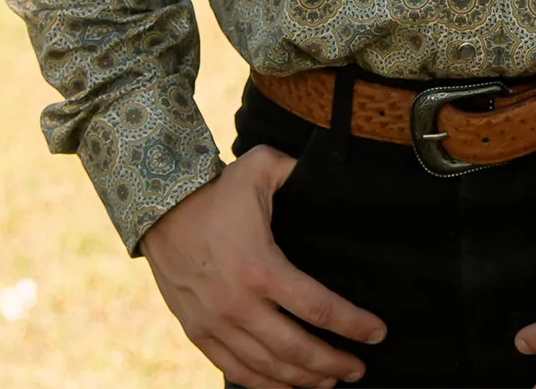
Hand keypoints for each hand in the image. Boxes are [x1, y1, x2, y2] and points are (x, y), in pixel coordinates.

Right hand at [139, 146, 385, 388]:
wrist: (157, 209)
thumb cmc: (216, 189)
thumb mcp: (261, 168)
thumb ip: (298, 170)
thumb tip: (329, 171)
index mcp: (261, 268)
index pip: (317, 308)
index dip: (352, 324)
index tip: (377, 333)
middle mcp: (238, 304)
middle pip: (296, 349)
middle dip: (332, 364)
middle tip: (358, 370)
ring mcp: (214, 323)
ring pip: (266, 366)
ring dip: (301, 379)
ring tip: (329, 381)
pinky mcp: (196, 332)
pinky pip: (232, 368)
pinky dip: (261, 383)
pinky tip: (284, 386)